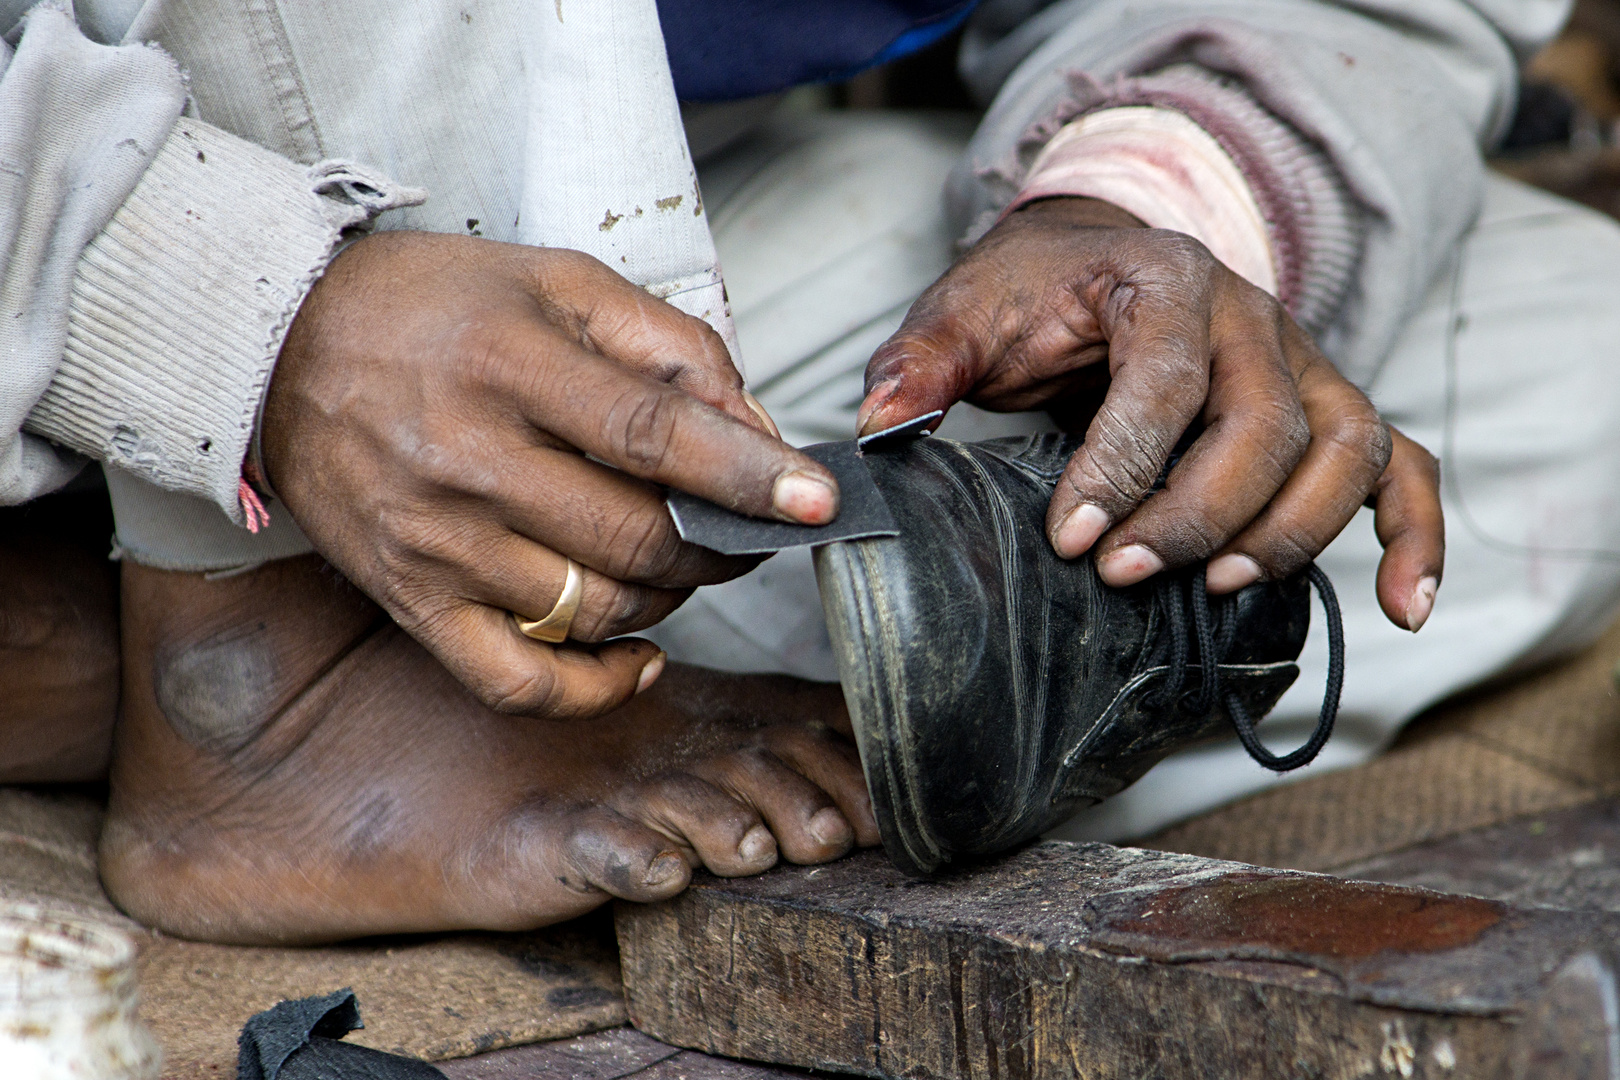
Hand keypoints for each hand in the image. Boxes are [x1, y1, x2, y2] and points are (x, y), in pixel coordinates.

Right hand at [263, 231, 839, 716]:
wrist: (278, 348)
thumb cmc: (432, 307)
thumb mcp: (555, 280)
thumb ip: (666, 343)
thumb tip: (755, 427)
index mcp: (512, 366)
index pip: (654, 435)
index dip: (746, 474)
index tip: (817, 499)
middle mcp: (469, 462)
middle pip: (637, 539)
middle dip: (720, 544)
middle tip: (747, 528)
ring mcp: (437, 544)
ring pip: (596, 611)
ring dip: (670, 600)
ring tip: (680, 562)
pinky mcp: (412, 601)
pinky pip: (518, 683)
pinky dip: (595, 688)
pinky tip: (638, 657)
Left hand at [858, 197, 1443, 630]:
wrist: (1099, 254)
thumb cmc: (1032, 293)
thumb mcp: (962, 312)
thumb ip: (920, 363)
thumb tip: (878, 427)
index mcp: (1162, 280)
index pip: (1164, 378)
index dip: (1120, 465)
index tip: (1067, 538)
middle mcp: (1250, 318)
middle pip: (1264, 424)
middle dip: (1194, 512)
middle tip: (1117, 573)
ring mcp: (1302, 364)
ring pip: (1342, 447)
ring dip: (1291, 530)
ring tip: (1217, 588)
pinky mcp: (1326, 409)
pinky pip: (1403, 465)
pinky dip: (1414, 533)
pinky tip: (1399, 603)